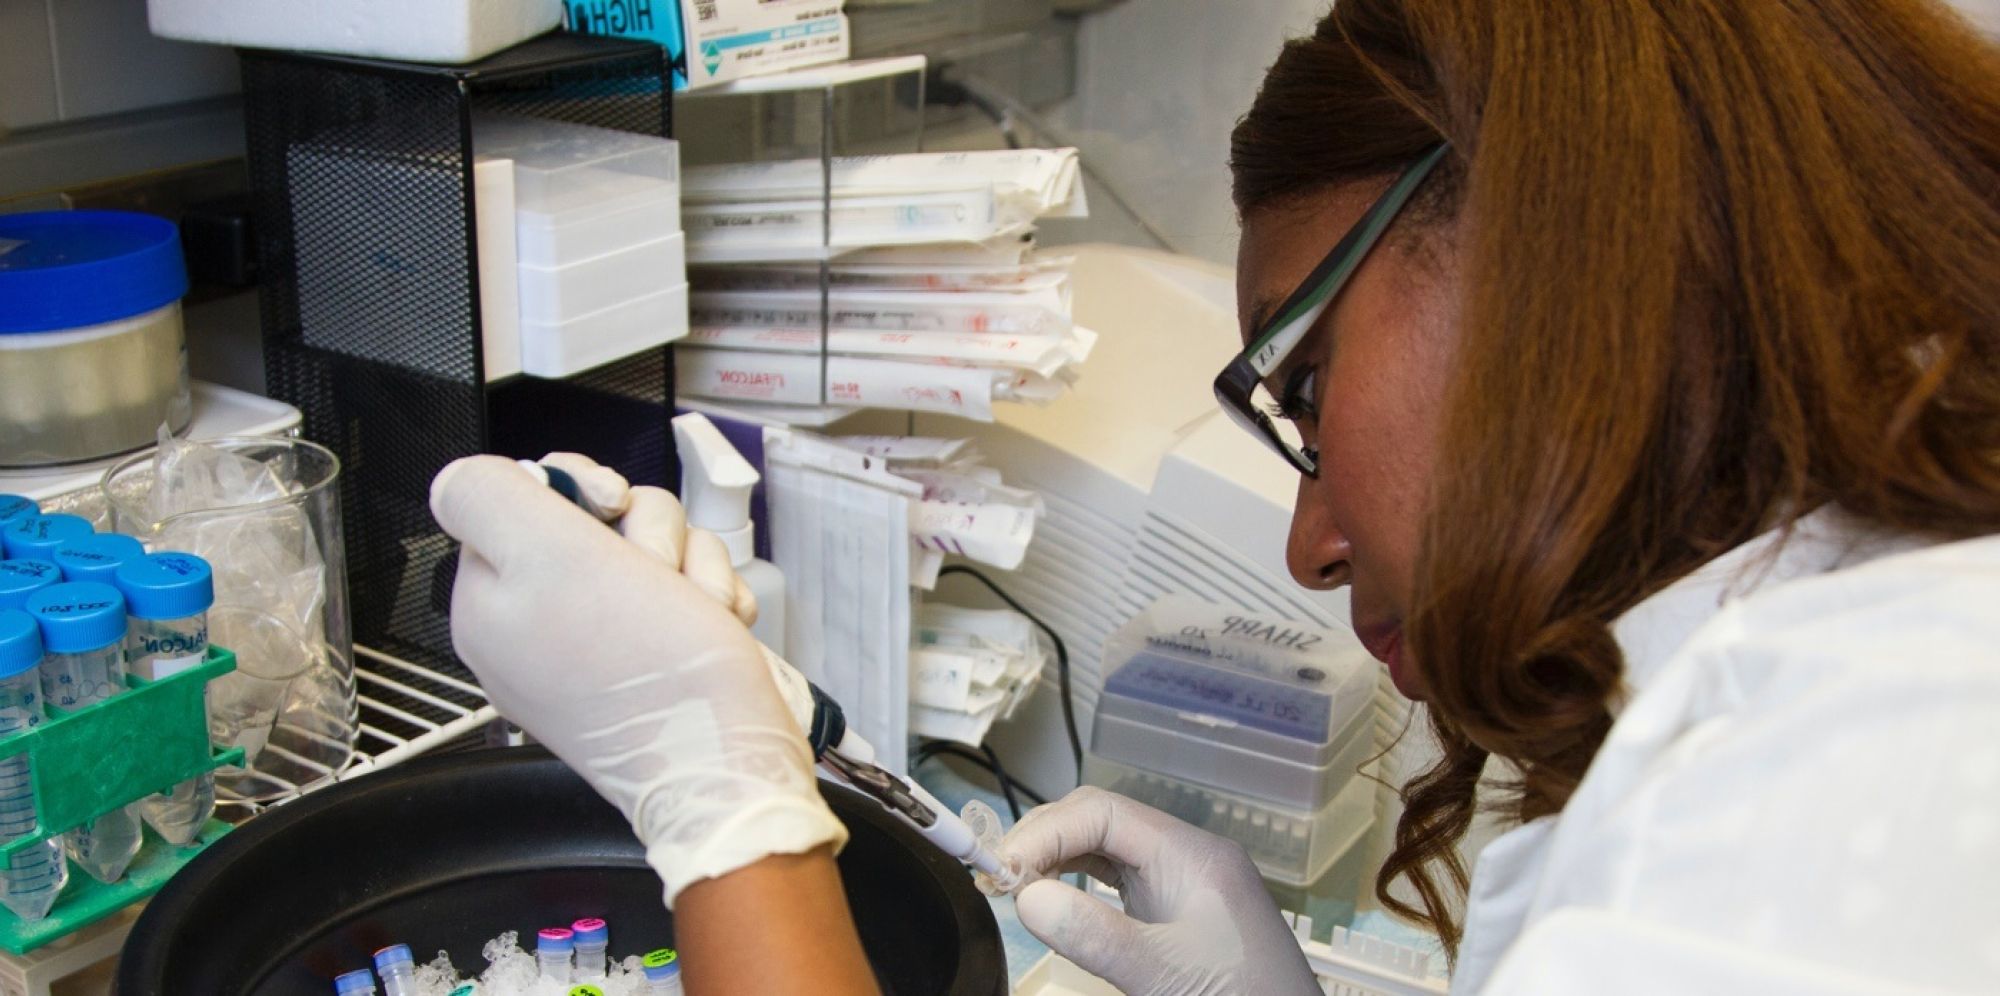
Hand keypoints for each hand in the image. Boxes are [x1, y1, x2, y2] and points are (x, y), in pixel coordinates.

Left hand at [431, 455, 844, 905]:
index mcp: (491, 604)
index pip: (520, 497)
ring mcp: (599, 647)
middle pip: (595, 517)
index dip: (576, 487)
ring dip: (689, 564)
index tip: (609, 506)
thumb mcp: (551, 554)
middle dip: (647, 529)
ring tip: (695, 607)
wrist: (726, 764)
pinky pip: (682, 593)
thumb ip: (487, 496)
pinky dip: (708, 599)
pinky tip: (713, 627)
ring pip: (650, 548)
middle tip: (655, 568)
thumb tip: (459, 481)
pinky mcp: (653, 660)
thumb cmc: (649, 673)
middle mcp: (538, 627)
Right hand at [996, 786, 1319, 995]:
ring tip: (1018, 889)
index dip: (1045, 831)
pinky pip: (1122, 878)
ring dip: (1060, 861)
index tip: (1001, 866)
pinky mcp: (1182, 911)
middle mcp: (1190, 857)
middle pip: (1103, 822)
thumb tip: (1025, 896)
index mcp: (1192, 854)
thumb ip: (1094, 935)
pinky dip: (1082, 884)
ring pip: (1109, 849)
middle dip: (1048, 841)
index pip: (1103, 812)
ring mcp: (1186, 883)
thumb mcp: (1163, 975)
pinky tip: (1058, 902)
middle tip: (1000, 879)